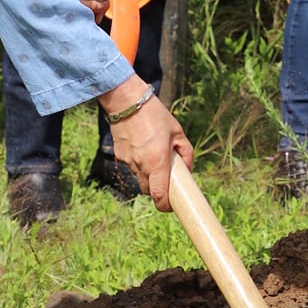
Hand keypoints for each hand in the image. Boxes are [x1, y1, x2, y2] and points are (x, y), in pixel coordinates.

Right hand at [99, 76, 192, 208]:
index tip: (171, 205)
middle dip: (157, 189)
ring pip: (139, 178)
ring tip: (153, 154)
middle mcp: (141, 165)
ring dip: (148, 174)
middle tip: (165, 178)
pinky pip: (131, 166)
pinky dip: (138, 162)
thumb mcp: (177, 132)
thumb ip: (186, 153)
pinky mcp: (120, 155)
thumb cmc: (155, 115)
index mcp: (157, 161)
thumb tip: (188, 170)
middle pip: (149, 190)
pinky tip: (141, 146)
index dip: (165, 205)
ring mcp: (128, 161)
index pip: (159, 195)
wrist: (127, 101)